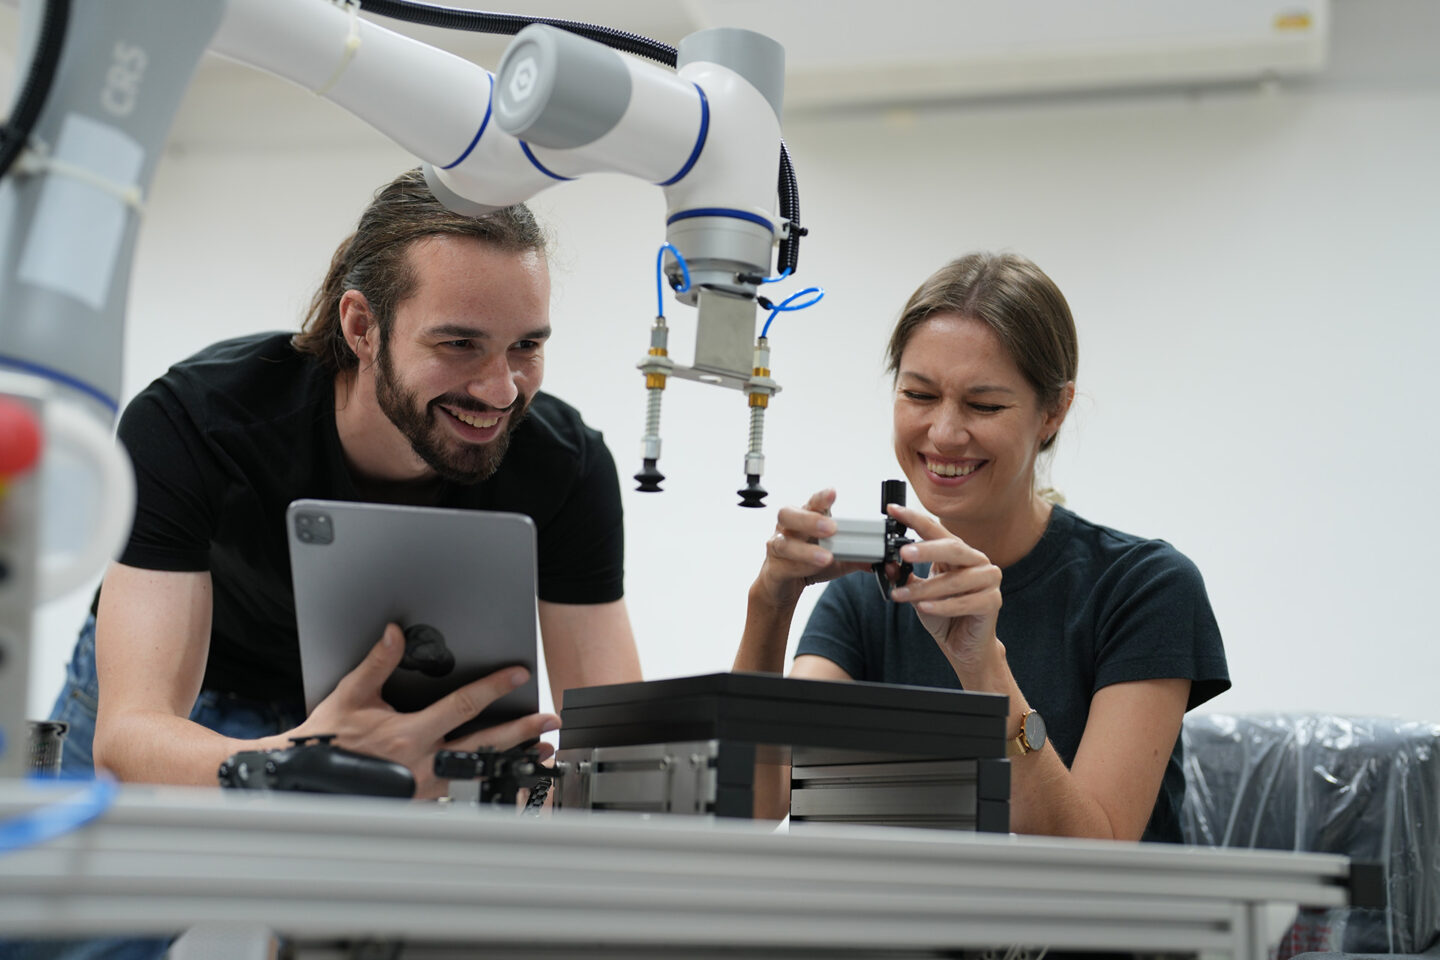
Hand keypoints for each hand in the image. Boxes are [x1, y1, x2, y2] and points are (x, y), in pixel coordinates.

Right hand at [294, 623, 559, 798]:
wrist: (305, 780)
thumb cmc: (327, 738)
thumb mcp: (351, 694)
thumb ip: (378, 662)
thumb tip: (396, 632)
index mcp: (408, 735)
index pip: (463, 706)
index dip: (494, 688)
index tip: (519, 675)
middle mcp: (422, 763)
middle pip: (484, 745)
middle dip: (521, 732)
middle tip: (549, 721)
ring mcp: (424, 787)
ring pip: (479, 771)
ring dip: (512, 760)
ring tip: (542, 752)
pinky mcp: (421, 801)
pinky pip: (463, 791)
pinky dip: (489, 783)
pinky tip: (508, 777)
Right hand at [755, 488, 868, 605]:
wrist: (782, 588)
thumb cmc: (805, 565)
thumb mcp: (835, 560)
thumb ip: (855, 557)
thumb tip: (876, 558)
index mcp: (803, 520)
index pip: (811, 503)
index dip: (821, 498)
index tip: (833, 493)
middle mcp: (787, 530)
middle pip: (788, 514)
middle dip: (810, 519)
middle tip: (831, 527)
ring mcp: (777, 548)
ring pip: (783, 543)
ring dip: (807, 550)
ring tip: (827, 557)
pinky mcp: (773, 569)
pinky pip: (782, 566)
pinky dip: (800, 567)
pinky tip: (813, 568)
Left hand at [885, 504, 1002, 669]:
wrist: (965, 645)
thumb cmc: (944, 614)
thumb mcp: (919, 593)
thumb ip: (906, 577)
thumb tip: (888, 564)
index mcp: (959, 552)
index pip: (935, 530)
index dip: (914, 519)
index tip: (894, 511)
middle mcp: (976, 561)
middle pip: (953, 548)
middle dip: (927, 550)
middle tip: (904, 553)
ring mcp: (989, 580)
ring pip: (956, 579)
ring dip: (926, 588)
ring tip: (902, 595)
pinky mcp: (993, 602)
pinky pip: (965, 602)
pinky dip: (943, 606)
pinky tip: (925, 608)